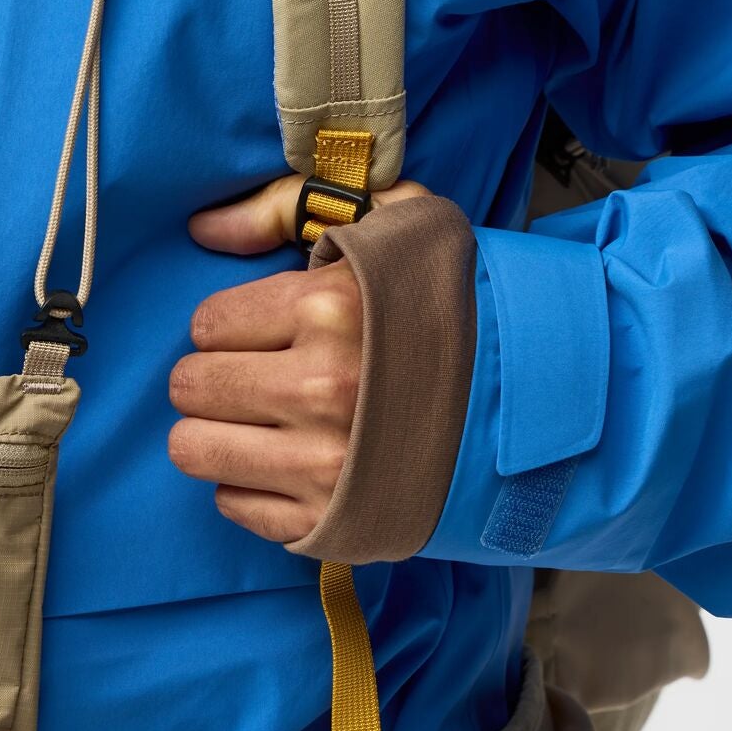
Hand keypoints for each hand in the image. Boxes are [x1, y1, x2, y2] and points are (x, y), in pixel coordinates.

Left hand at [168, 175, 425, 543]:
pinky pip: (232, 504)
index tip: (259, 332)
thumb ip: (285, 209)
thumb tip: (202, 228)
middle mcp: (323, 387)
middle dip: (212, 378)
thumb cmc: (453, 305)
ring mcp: (325, 462)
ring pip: (191, 449)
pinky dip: (247, 485)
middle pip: (191, 387)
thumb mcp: (388, 224)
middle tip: (251, 377)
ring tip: (256, 422)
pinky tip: (284, 464)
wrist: (541, 401)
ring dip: (214, 433)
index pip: (205, 324)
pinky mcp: (330, 521)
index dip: (227, 327)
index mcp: (329, 308)